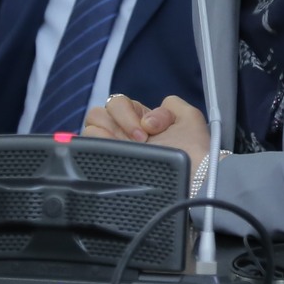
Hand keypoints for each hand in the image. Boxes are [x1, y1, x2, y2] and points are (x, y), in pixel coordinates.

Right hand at [82, 93, 209, 167]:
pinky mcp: (109, 165)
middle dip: (120, 119)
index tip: (151, 128)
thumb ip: (172, 103)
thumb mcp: (189, 119)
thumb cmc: (196, 153)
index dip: (130, 111)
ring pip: (91, 127)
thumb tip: (151, 112)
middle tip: (142, 138)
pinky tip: (118, 148)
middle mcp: (124, 137)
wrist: (194, 179)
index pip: (117, 104)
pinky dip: (100, 141)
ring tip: (131, 144)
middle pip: (99, 113)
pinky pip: (87, 146)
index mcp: (140, 123)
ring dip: (109, 130)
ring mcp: (116, 151)